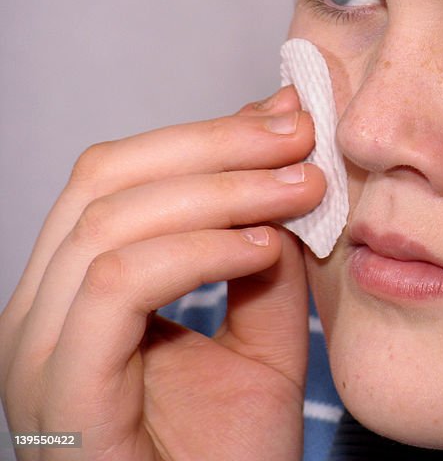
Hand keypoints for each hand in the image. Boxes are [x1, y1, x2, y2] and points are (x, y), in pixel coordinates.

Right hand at [0, 86, 325, 459]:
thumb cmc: (232, 455)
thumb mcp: (263, 332)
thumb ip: (265, 255)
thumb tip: (285, 165)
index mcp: (78, 291)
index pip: (120, 174)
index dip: (208, 134)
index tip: (290, 118)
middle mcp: (41, 313)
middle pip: (105, 177)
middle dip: (215, 144)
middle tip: (301, 136)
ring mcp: (40, 355)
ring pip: (110, 221)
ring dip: (220, 189)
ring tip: (301, 188)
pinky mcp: (62, 397)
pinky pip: (117, 287)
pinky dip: (196, 251)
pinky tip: (263, 248)